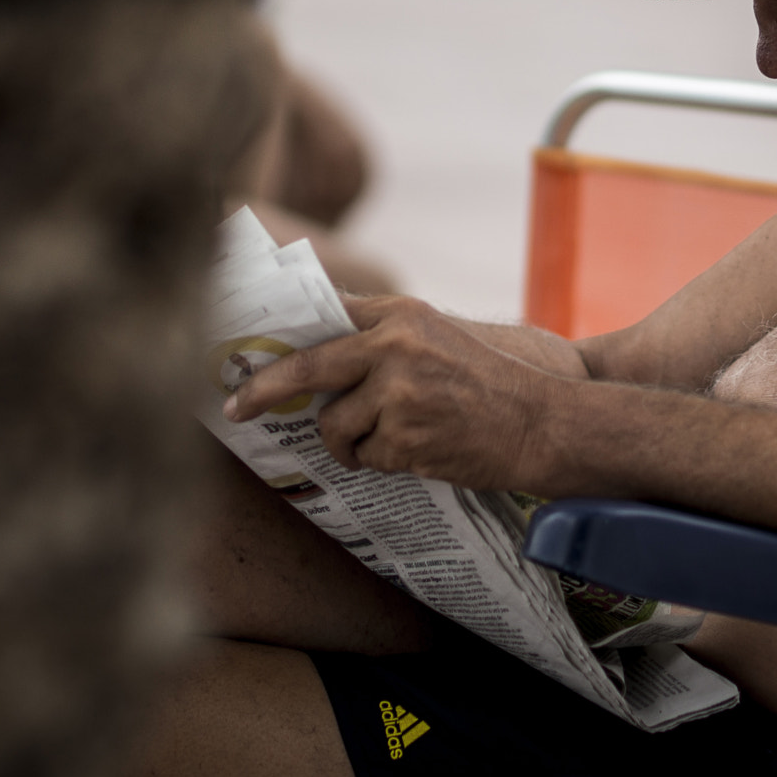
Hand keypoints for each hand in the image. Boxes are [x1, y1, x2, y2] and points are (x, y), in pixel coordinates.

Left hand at [223, 294, 562, 489]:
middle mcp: (397, 345)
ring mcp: (400, 391)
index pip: (323, 318)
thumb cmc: (490, 384)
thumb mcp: (437, 338)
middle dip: (263, 391)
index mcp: (402, 314)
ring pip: (335, 424)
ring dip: (351, 442)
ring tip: (391, 439)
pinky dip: (384, 461)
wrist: (542, 422)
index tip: (240, 359)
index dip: (278, 340)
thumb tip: (315, 344)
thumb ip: (383, 336)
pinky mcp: (406, 435)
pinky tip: (419, 450)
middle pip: (305, 369)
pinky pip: (366, 456)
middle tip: (235, 408)